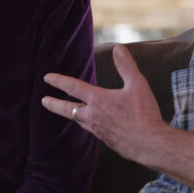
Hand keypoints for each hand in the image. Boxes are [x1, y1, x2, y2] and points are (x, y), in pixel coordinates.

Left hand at [42, 45, 164, 163]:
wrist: (149, 144)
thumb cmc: (144, 113)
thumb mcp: (137, 84)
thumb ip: (126, 66)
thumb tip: (118, 48)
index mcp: (98, 100)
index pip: (73, 87)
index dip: (59, 80)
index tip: (47, 78)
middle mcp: (93, 116)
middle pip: (68, 109)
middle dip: (54, 104)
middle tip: (44, 101)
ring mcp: (98, 131)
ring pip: (79, 121)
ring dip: (72, 115)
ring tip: (69, 111)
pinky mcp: (106, 141)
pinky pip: (93, 131)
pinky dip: (88, 125)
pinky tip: (94, 125)